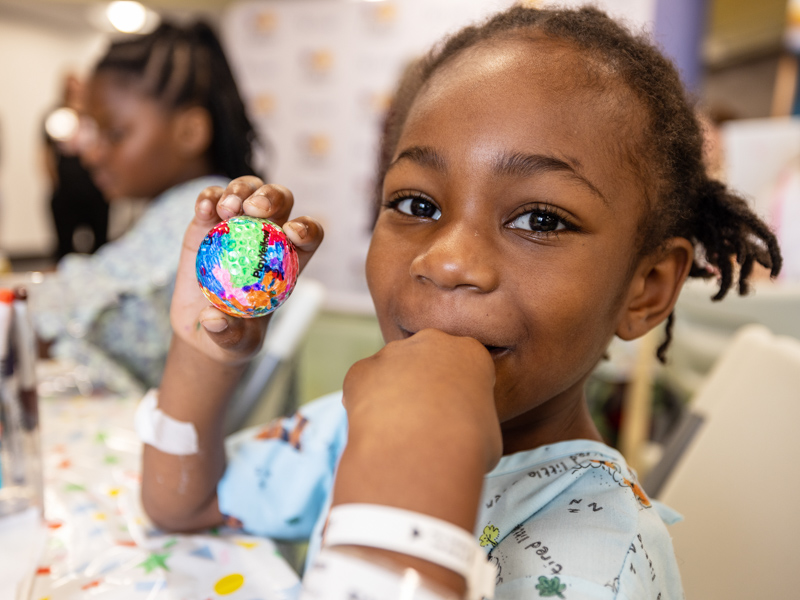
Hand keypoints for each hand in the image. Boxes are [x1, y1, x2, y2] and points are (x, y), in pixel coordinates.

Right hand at [170, 176, 323, 364]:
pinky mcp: (206, 223)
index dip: (307, 229)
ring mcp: (236, 225)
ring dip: (241, 190)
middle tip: (253, 210)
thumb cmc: (232, 335)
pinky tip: (204, 209)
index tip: (292, 233)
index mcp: (287, 261)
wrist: (199, 327)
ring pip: (249, 190)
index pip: (308, 235)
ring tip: (227, 208)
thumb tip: (213, 319)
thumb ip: (228, 335)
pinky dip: (209, 197)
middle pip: (280, 201)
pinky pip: (212, 200)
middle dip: (272, 197)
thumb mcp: (235, 344)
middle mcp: (266, 236)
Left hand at [337, 329, 501, 512]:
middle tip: (424, 419)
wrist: (421, 454)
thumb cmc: (464, 448)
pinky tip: (374, 427)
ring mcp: (393, 353)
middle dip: (424, 382)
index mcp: (470, 352)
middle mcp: (431, 342)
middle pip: (426, 358)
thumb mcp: (488, 431)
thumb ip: (473, 417)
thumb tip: (463, 431)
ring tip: (398, 429)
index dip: (460, 390)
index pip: (465, 365)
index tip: (455, 413)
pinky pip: (363, 383)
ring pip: (392, 368)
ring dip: (393, 391)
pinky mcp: (362, 369)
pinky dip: (364, 402)